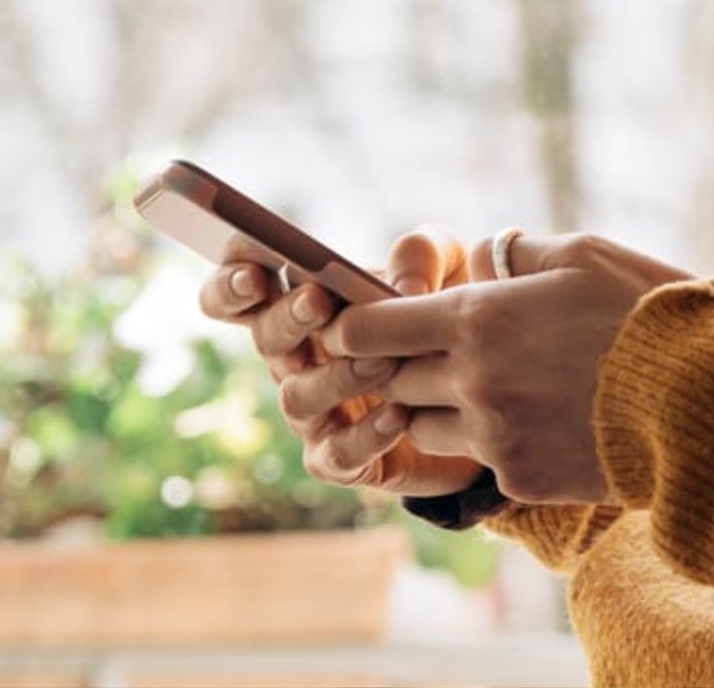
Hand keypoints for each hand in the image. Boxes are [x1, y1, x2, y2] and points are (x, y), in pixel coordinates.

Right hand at [197, 226, 483, 498]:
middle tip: (318, 302)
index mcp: (303, 302)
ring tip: (386, 360)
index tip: (255, 273)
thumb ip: (421, 254)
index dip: (231, 280)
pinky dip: (366, 435)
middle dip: (285, 319)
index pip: (239, 289)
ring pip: (297, 397)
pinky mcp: (341, 459)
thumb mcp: (444, 265)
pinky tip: (400, 415)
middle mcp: (296, 357)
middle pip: (265, 337)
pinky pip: (337, 454)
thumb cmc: (446, 311)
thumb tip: (404, 288)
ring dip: (337, 377)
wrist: (482, 382)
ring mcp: (314, 411)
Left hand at [319, 232, 692, 504]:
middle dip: (401, 364)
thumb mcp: (583, 253)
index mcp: (480, 318)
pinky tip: (535, 418)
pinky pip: (479, 461)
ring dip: (440, 405)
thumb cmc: (647, 311)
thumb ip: (515, 253)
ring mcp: (494, 438)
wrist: (705, 401)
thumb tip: (479, 259)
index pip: (373, 328)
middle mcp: (473, 382)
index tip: (349, 325)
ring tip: (485, 384)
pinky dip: (491, 440)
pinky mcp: (521, 481)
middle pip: (393, 380)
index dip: (352, 326)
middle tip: (426, 348)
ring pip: (426, 427)